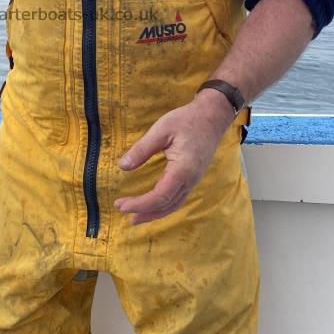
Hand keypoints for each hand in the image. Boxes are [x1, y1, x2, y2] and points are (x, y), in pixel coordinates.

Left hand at [114, 94, 233, 224]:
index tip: (121, 204)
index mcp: (182, 170)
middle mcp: (190, 180)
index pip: (160, 196)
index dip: (140, 204)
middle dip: (144, 212)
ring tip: (135, 217)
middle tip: (122, 211)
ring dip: (154, 213)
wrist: (211, 117)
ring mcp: (193, 180)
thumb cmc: (187, 121)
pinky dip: (164, 206)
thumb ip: (142, 149)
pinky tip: (152, 206)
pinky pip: (178, 198)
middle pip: (166, 205)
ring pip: (174, 205)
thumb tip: (123, 166)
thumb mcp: (161, 129)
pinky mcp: (193, 178)